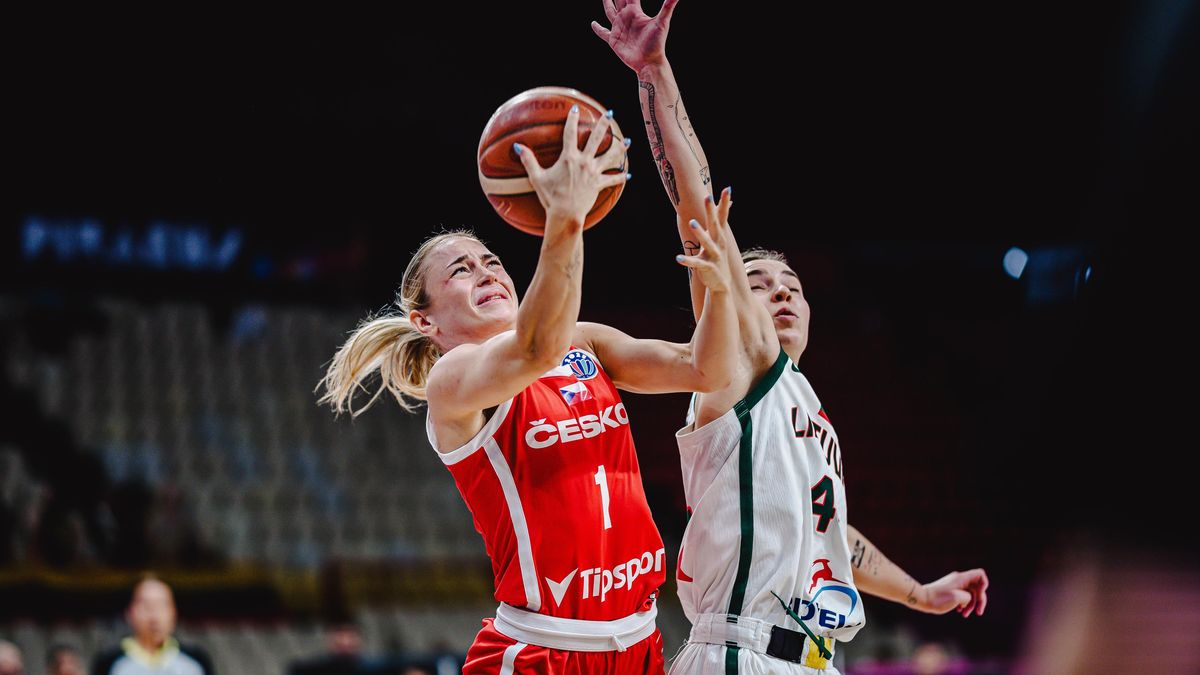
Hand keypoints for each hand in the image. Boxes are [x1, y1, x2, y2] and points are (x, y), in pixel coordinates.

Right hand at [514, 105, 628, 226]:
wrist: (566, 214)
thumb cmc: (550, 197)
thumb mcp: (537, 178)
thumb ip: (528, 160)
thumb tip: (517, 146)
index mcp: (569, 158)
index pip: (570, 133)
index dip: (572, 120)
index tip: (575, 109)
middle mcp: (584, 162)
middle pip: (596, 139)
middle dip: (603, 124)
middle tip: (609, 113)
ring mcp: (594, 173)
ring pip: (610, 156)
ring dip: (620, 148)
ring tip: (628, 141)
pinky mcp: (599, 185)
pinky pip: (613, 180)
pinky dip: (620, 177)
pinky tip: (628, 175)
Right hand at [592, 0, 679, 72]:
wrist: (649, 62)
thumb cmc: (657, 43)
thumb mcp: (662, 23)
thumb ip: (667, 7)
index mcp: (635, 12)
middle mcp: (626, 18)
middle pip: (618, 0)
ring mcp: (619, 28)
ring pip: (610, 12)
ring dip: (607, 4)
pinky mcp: (613, 40)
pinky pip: (603, 33)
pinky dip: (598, 29)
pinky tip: (593, 24)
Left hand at [676, 187, 731, 293]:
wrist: (721, 285)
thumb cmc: (717, 259)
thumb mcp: (718, 240)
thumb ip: (719, 223)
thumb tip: (728, 206)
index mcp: (720, 237)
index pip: (723, 217)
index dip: (724, 203)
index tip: (728, 188)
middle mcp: (719, 244)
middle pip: (715, 224)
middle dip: (711, 211)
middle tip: (708, 196)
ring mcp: (714, 256)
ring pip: (707, 242)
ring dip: (700, 232)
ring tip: (691, 222)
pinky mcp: (707, 268)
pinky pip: (697, 263)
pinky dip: (688, 261)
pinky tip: (678, 258)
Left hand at [918, 568, 988, 616]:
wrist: (922, 599)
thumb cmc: (938, 599)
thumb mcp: (957, 598)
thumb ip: (969, 597)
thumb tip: (968, 598)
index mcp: (962, 578)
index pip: (980, 575)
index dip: (984, 586)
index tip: (979, 597)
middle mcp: (959, 579)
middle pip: (977, 587)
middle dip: (979, 600)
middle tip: (978, 612)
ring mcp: (954, 584)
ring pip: (970, 593)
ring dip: (971, 604)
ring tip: (965, 614)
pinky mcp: (950, 590)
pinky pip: (962, 595)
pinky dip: (963, 603)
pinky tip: (959, 611)